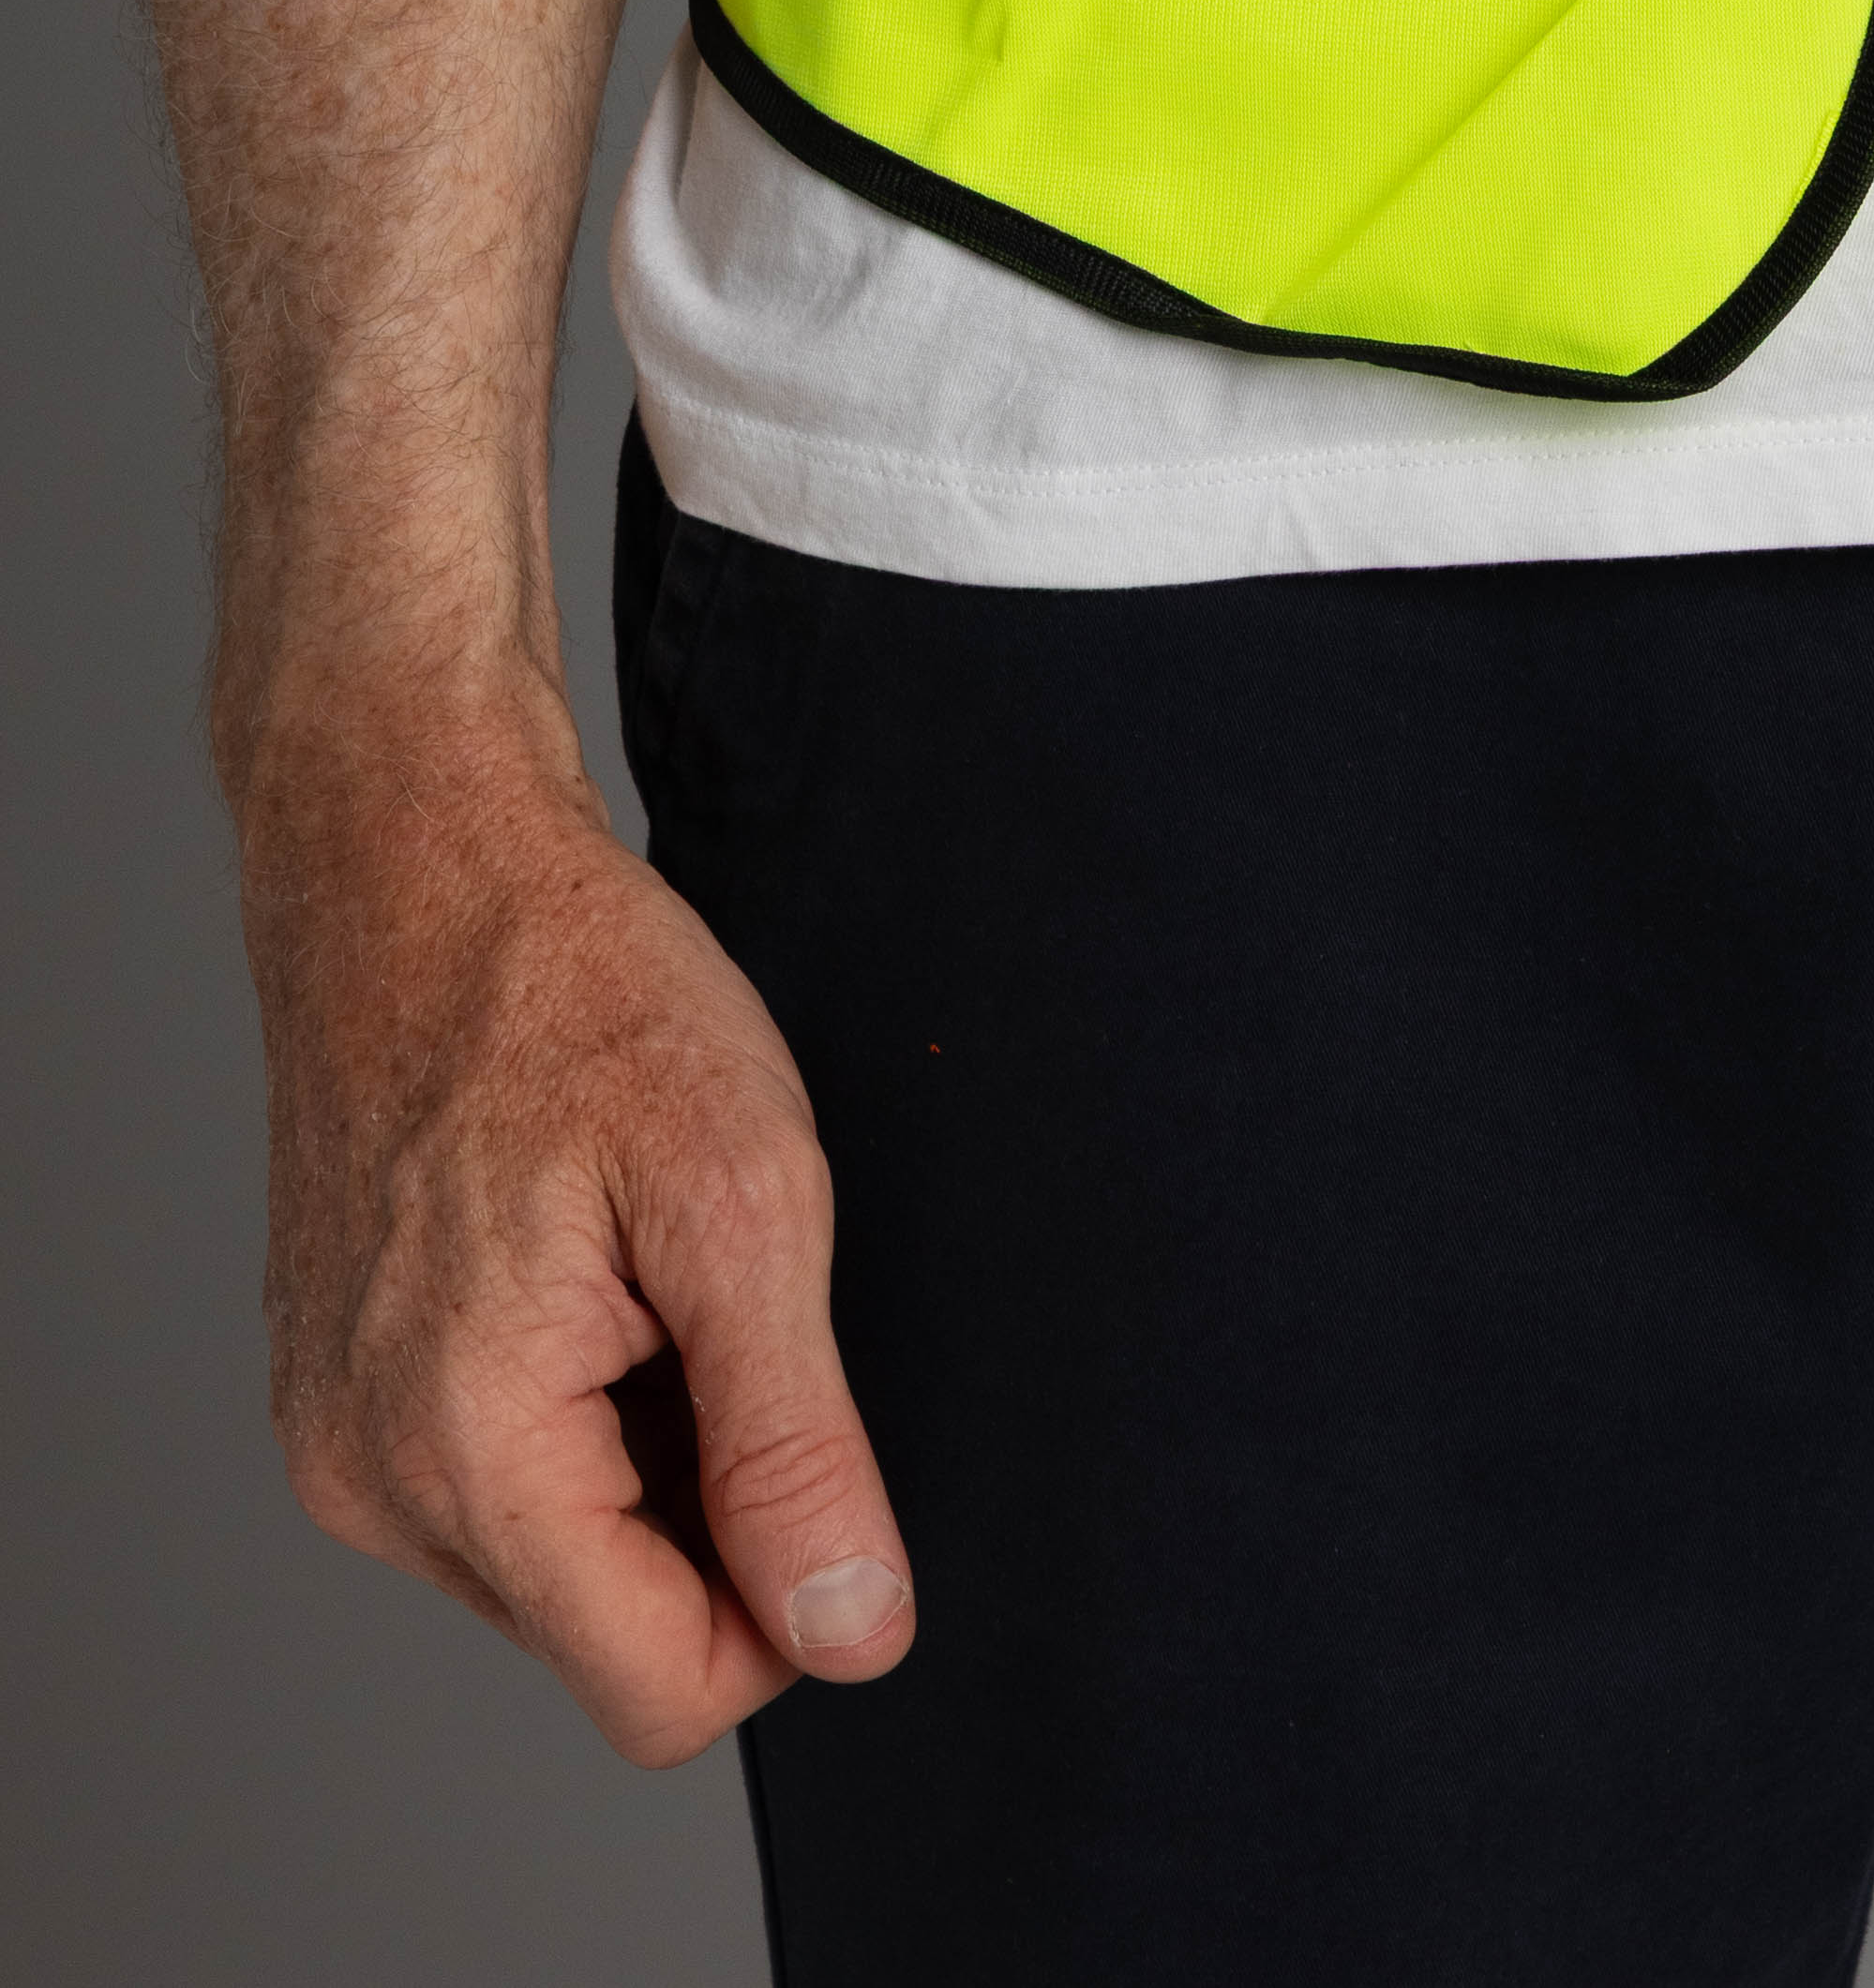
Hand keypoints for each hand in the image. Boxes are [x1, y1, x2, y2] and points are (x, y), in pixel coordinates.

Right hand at [242, 688, 913, 1763]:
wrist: (415, 865)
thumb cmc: (578, 992)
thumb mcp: (746, 1200)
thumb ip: (796, 1443)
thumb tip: (854, 1629)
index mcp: (465, 1451)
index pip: (661, 1690)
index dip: (786, 1601)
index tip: (819, 1444)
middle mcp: (369, 1482)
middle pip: (611, 1626)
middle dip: (706, 1498)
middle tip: (710, 1298)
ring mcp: (338, 1444)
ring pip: (558, 1559)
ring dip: (640, 1447)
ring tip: (637, 1265)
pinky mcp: (335, 1400)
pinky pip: (495, 1485)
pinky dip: (574, 1404)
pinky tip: (581, 1263)